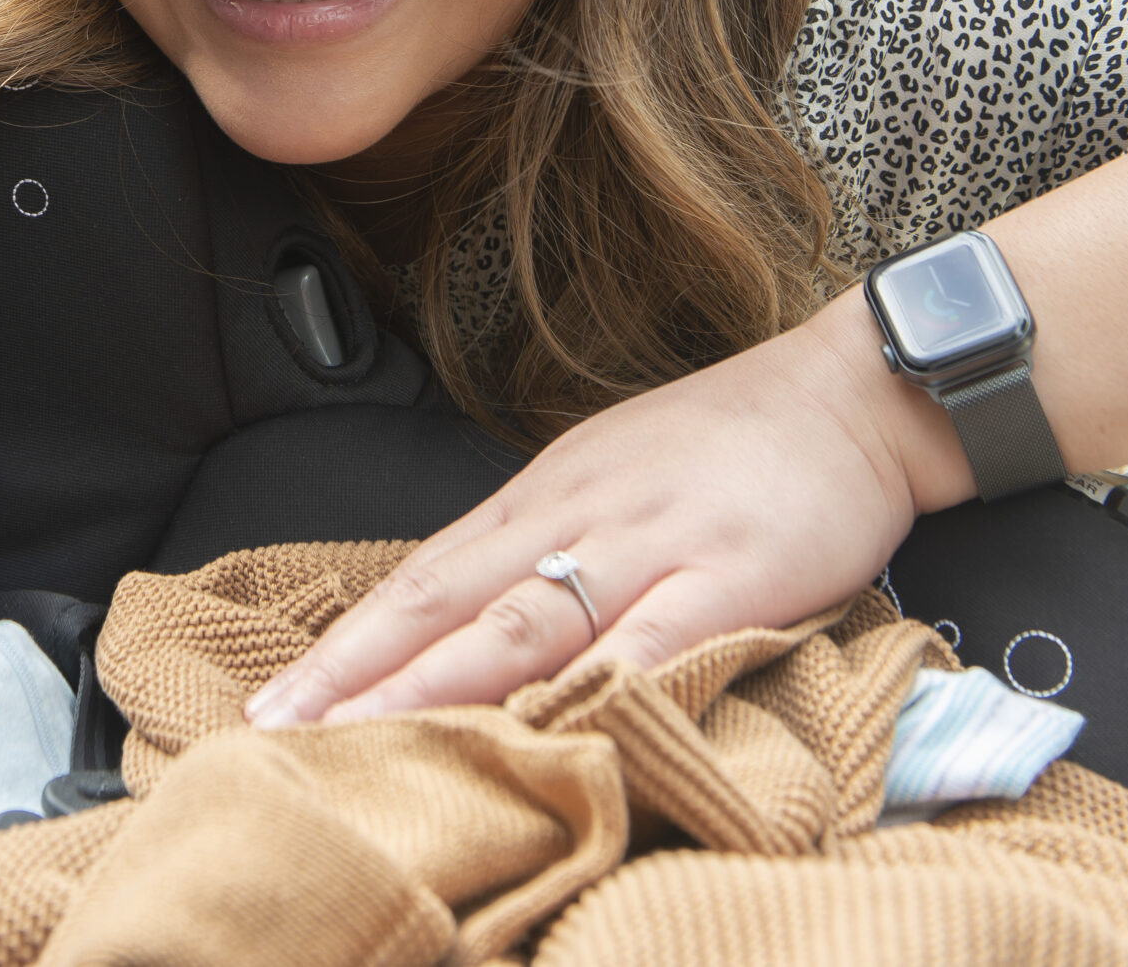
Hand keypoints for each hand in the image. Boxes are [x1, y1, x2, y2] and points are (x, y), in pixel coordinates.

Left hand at [244, 294, 942, 727]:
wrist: (850, 392)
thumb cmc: (726, 445)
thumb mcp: (609, 481)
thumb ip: (543, 551)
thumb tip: (463, 621)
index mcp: (543, 497)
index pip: (423, 577)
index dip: (347, 641)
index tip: (277, 695)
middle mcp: (576, 516)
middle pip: (447, 601)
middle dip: (358, 671)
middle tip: (279, 727)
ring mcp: (649, 543)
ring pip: (524, 621)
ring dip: (436, 683)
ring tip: (367, 734)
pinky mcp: (728, 573)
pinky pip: (651, 639)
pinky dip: (592, 685)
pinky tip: (543, 727)